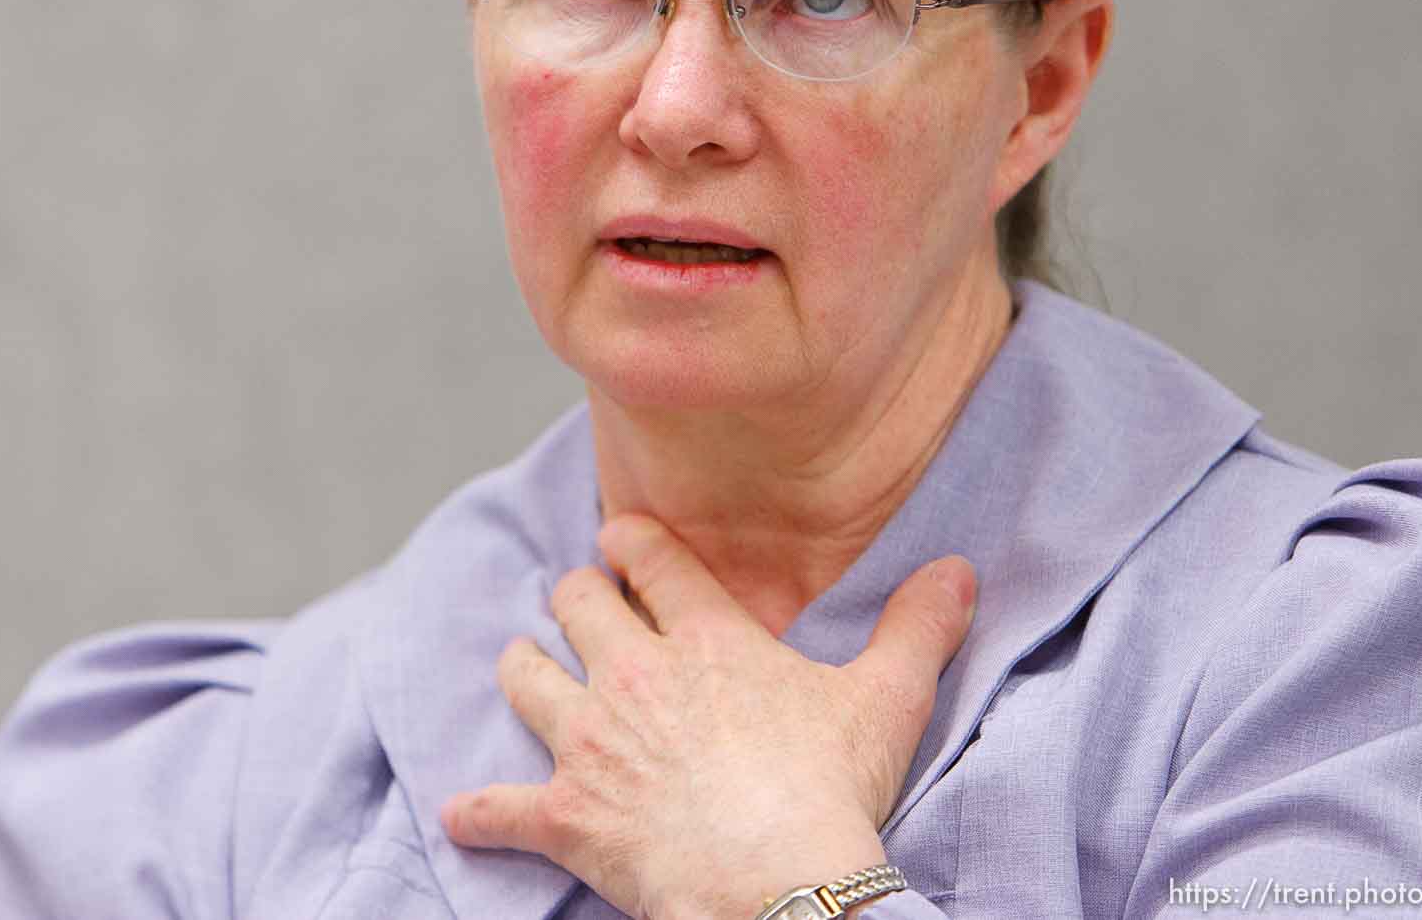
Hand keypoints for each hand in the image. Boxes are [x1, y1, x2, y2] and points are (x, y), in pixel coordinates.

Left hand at [441, 513, 975, 919]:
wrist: (778, 884)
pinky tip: (462, 813)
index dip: (629, 539)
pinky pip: (500, 808)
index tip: (620, 537)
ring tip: (528, 671)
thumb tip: (959, 571)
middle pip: (576, 603)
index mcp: (704, 638)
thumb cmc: (829, 790)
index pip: (650, 558)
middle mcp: (634, 674)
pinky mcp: (567, 816)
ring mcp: (592, 743)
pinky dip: (481, 812)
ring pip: (526, 677)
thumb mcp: (887, 700)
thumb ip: (918, 628)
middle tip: (587, 606)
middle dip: (578, 598)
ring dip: (525, 671)